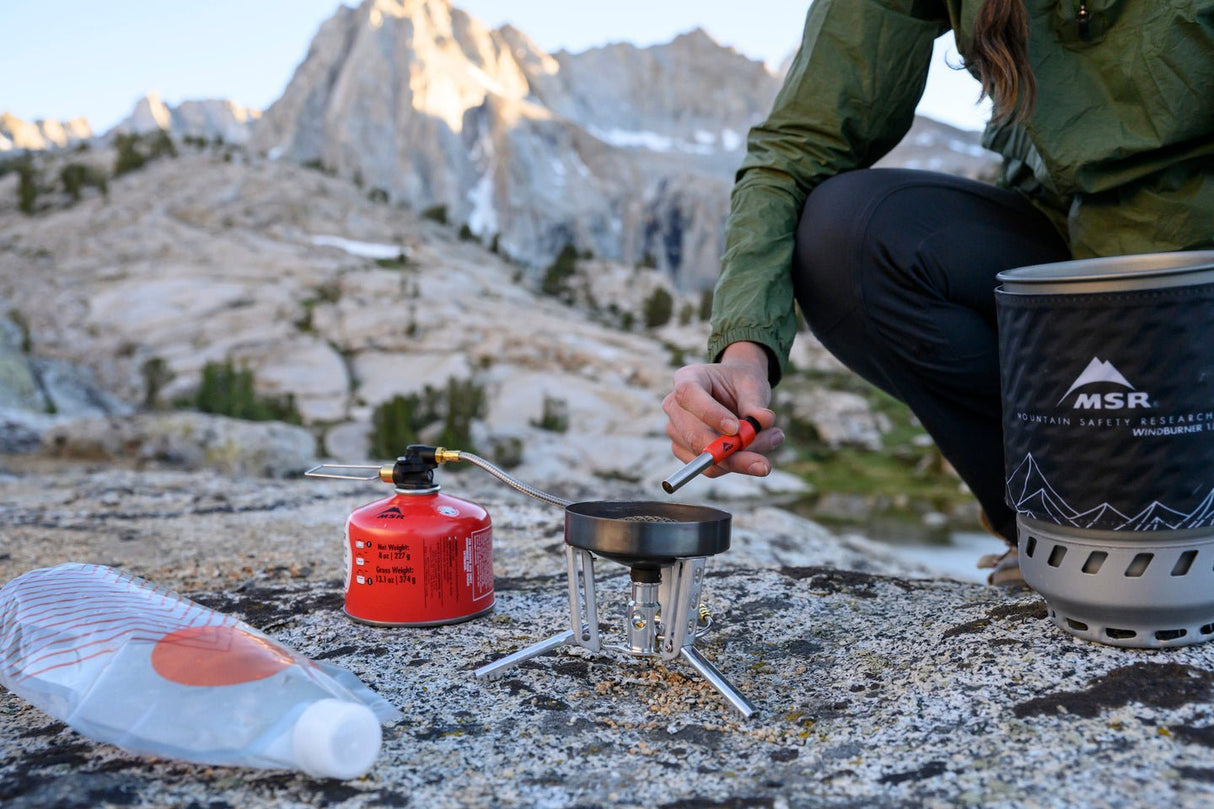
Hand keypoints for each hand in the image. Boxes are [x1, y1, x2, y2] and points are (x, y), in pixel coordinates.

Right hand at [662, 342, 782, 477]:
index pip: (688, 395)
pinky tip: (759, 450)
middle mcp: (675, 406)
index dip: (710, 414)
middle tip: (765, 461)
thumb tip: (763, 421)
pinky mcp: (685, 452)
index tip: (736, 429)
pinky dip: (738, 464)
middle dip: (731, 453)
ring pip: (706, 458)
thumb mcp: (751, 385)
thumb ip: (755, 403)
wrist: (734, 391)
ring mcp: (676, 431)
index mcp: (687, 379)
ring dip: (742, 458)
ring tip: (773, 439)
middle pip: (694, 436)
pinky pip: (712, 468)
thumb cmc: (740, 383)